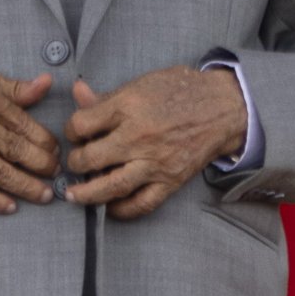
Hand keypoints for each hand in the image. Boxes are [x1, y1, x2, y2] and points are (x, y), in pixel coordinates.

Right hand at [0, 62, 60, 212]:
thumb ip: (13, 86)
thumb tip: (46, 84)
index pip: (25, 125)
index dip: (46, 141)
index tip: (55, 150)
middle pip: (17, 151)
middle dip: (42, 165)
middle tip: (55, 174)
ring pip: (0, 174)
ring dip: (26, 187)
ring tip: (44, 196)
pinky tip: (11, 207)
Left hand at [64, 67, 244, 219]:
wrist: (223, 108)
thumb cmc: (181, 91)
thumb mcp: (141, 85)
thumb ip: (107, 96)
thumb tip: (77, 92)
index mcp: (128, 107)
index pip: (81, 125)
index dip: (71, 130)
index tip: (76, 133)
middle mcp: (138, 136)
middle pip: (90, 158)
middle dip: (75, 162)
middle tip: (75, 162)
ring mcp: (155, 162)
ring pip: (111, 186)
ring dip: (87, 194)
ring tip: (73, 196)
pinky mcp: (170, 180)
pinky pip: (141, 203)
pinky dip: (122, 210)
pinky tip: (109, 208)